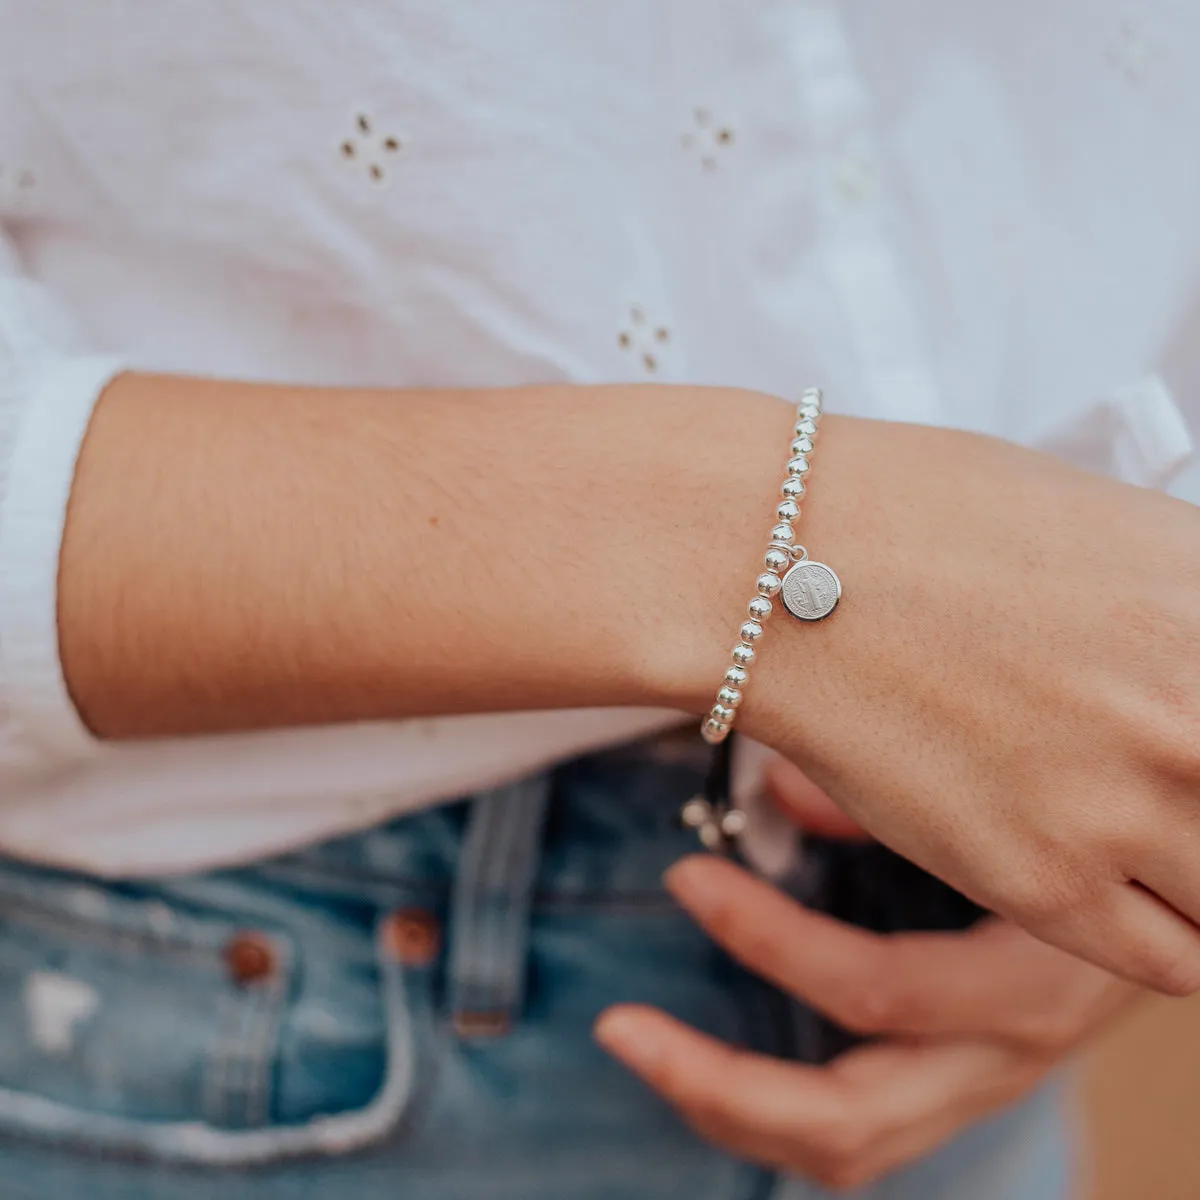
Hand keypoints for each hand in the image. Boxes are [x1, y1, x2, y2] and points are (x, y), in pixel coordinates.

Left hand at [595, 762, 1139, 1190]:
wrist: (1195, 906)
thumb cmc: (1101, 837)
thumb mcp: (1022, 810)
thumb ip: (901, 799)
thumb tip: (782, 797)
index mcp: (1028, 983)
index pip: (878, 991)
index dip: (768, 936)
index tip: (683, 874)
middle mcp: (1001, 1061)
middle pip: (847, 1122)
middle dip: (718, 1084)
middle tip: (619, 1026)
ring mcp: (977, 1088)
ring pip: (847, 1147)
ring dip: (730, 1107)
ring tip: (643, 1046)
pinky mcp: (958, 1089)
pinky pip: (859, 1132)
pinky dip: (775, 1106)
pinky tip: (710, 1058)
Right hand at [708, 415, 1199, 992]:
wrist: (779, 568)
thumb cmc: (919, 517)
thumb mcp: (1107, 524)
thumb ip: (1191, 604)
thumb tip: (1196, 651)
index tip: (1189, 756)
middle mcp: (1198, 724)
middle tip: (1162, 787)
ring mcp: (1123, 810)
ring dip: (1195, 872)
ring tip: (1143, 838)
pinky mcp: (1041, 884)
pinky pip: (1170, 960)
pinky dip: (1157, 929)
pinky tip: (1107, 876)